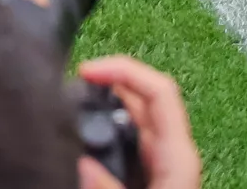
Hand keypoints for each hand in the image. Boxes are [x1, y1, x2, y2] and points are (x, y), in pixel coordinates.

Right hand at [75, 57, 198, 188]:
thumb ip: (112, 188)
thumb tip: (82, 163)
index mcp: (177, 155)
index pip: (160, 90)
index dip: (124, 70)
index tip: (86, 71)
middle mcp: (170, 150)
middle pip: (141, 96)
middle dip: (107, 81)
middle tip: (69, 85)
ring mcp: (158, 160)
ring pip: (130, 116)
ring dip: (102, 102)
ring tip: (68, 102)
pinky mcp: (146, 172)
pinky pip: (124, 137)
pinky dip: (102, 126)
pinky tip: (80, 132)